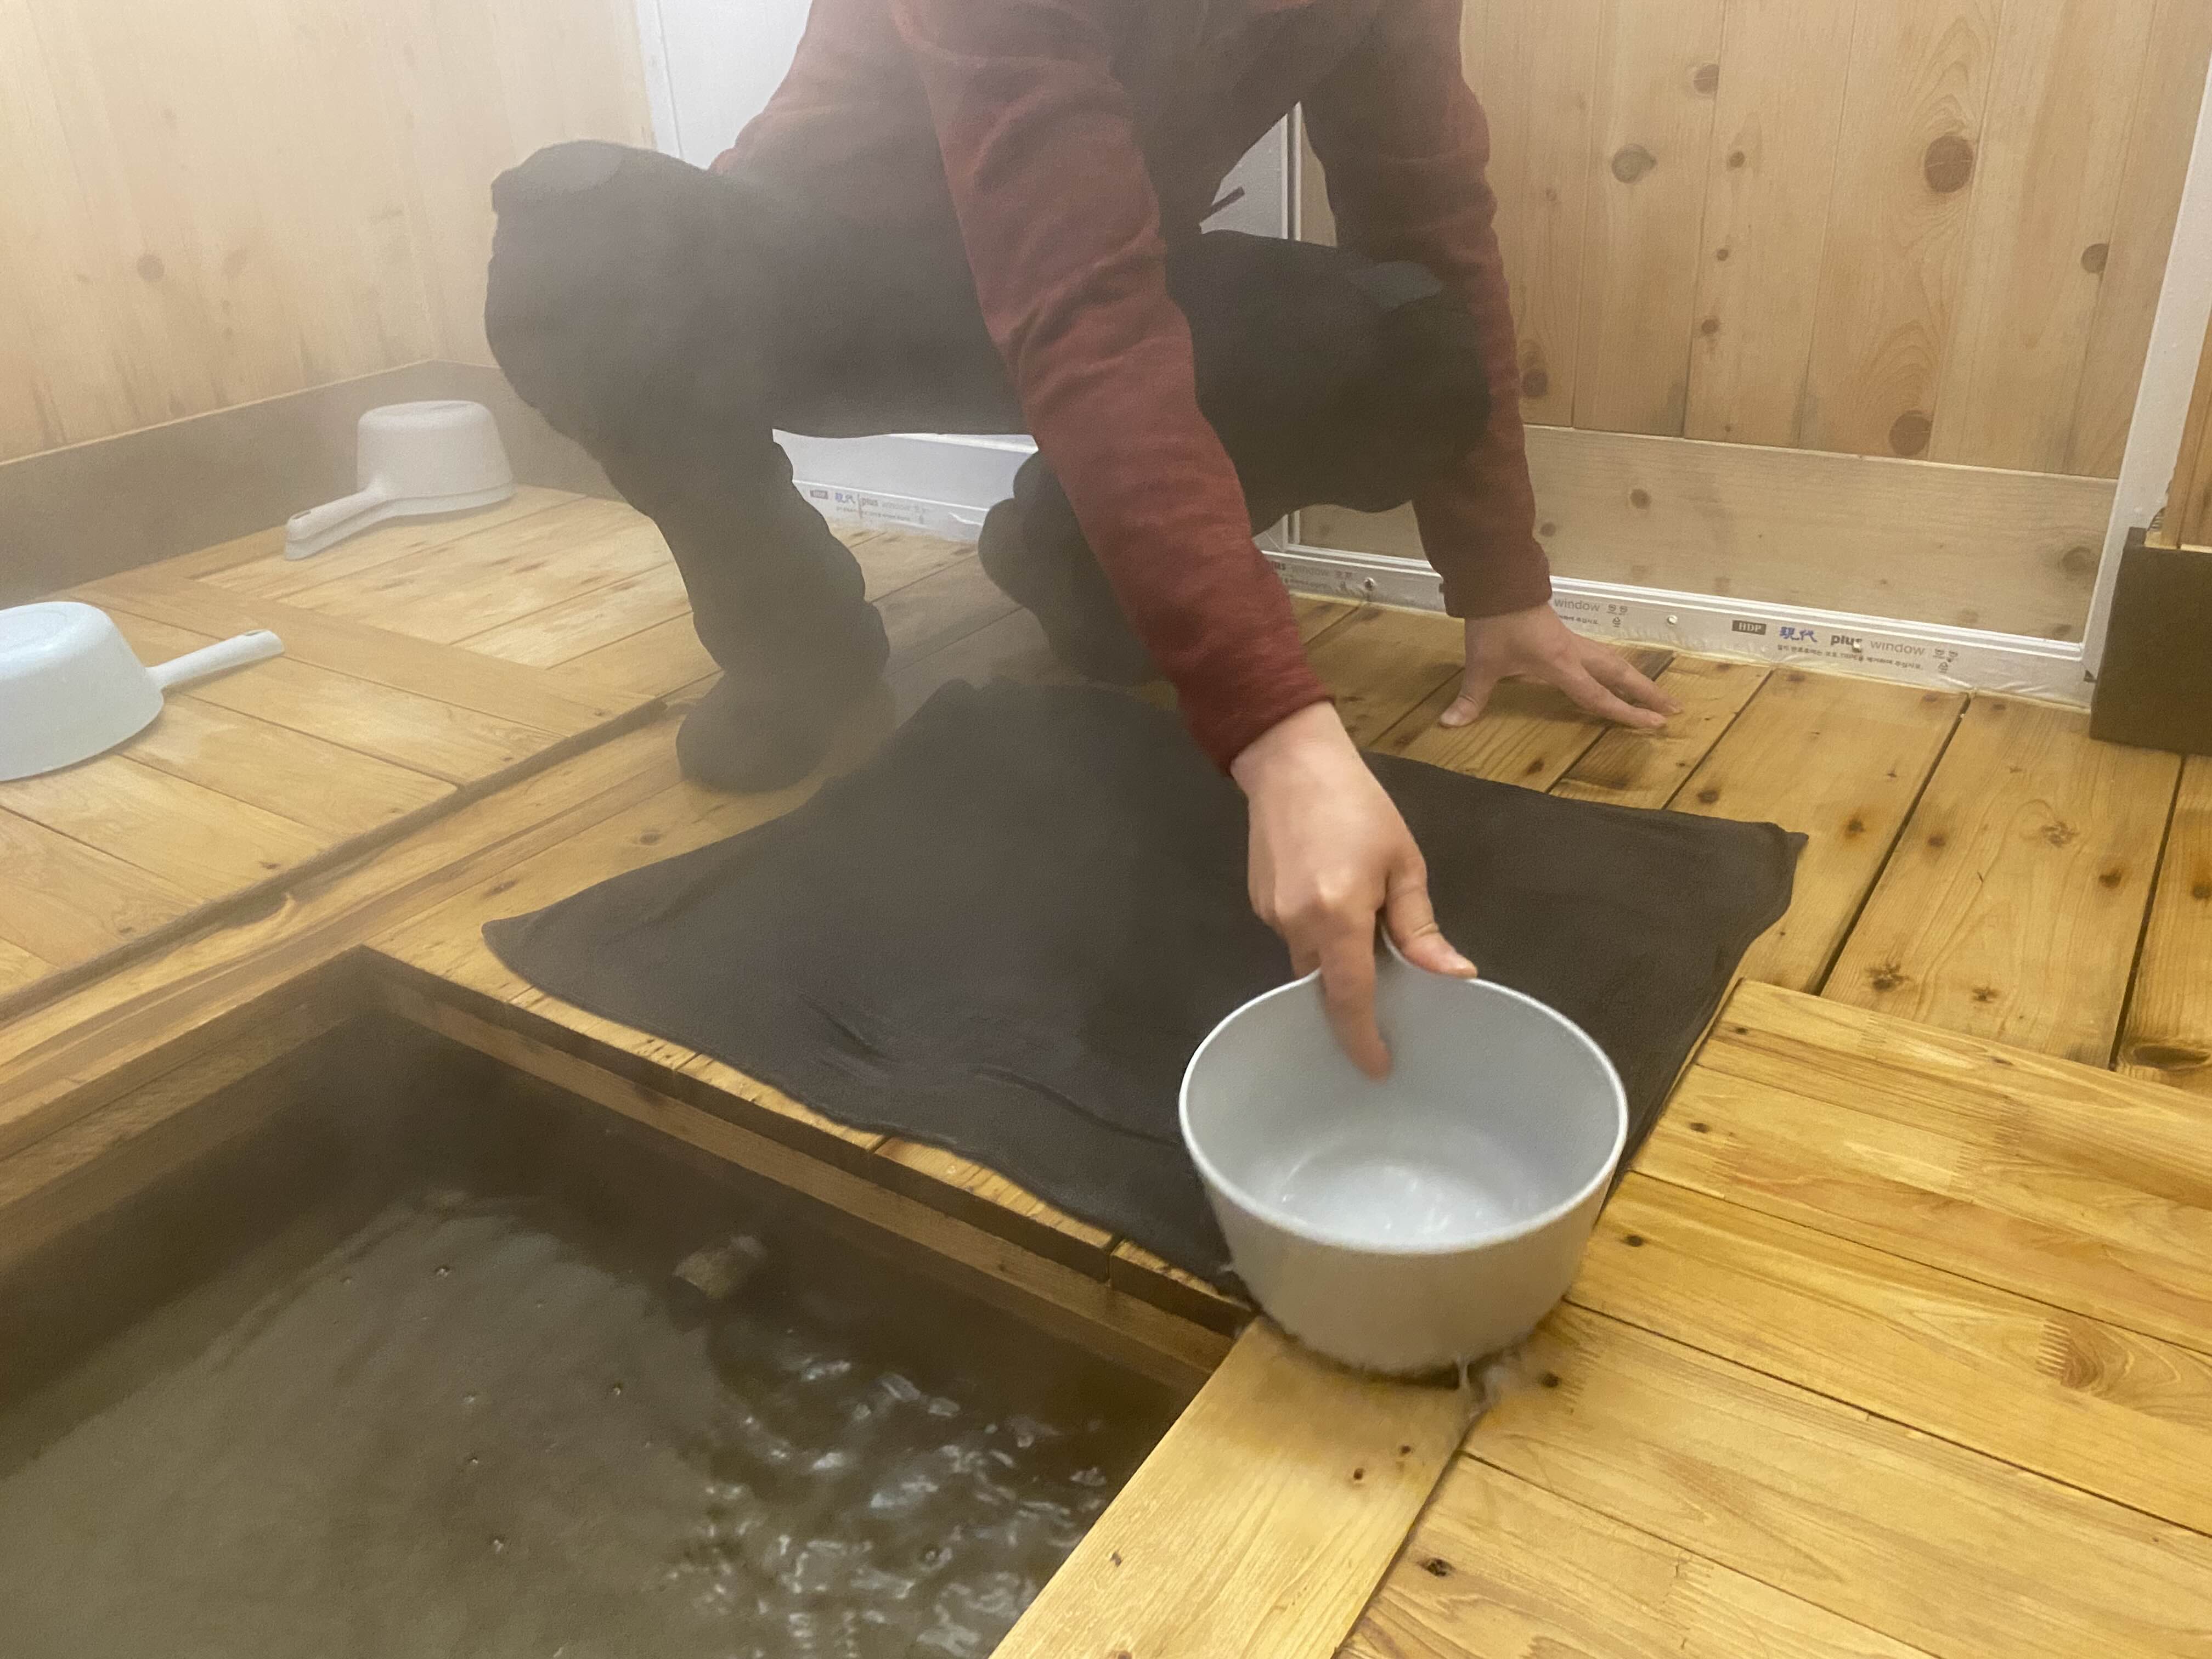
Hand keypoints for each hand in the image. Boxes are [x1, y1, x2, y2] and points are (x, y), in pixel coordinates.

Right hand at [1232, 703, 1476, 1078]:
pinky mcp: (1259, 903)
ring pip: (1309, 962)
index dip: (1362, 1040)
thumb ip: (1419, 926)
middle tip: (1389, 1001)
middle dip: (1354, 998)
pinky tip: (1337, 900)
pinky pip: (1296, 937)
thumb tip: (1453, 976)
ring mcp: (1271, 915)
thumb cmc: (1359, 805)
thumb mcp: (1403, 862)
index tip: (1377, 1068)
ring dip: (1338, 960)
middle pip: (1326, 985)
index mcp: (1338, 916)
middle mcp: (1296, 925)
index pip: (1349, 998)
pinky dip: (1321, 935)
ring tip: (1366, 928)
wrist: (1292, 761)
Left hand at [1441, 604, 1680, 729]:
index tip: (1655, 725)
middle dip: (1647, 694)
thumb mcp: (1481, 663)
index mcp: (1561, 664)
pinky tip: (1619, 675)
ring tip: (1657, 696)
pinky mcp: (1565, 635)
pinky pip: (1600, 655)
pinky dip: (1616, 669)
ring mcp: (1572, 642)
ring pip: (1614, 662)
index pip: (1599, 696)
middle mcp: (1574, 653)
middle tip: (1673, 710)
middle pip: (1620, 675)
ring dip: (1636, 679)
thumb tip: (1448, 725)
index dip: (1626, 713)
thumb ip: (1470, 697)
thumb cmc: (1494, 623)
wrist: (1497, 582)